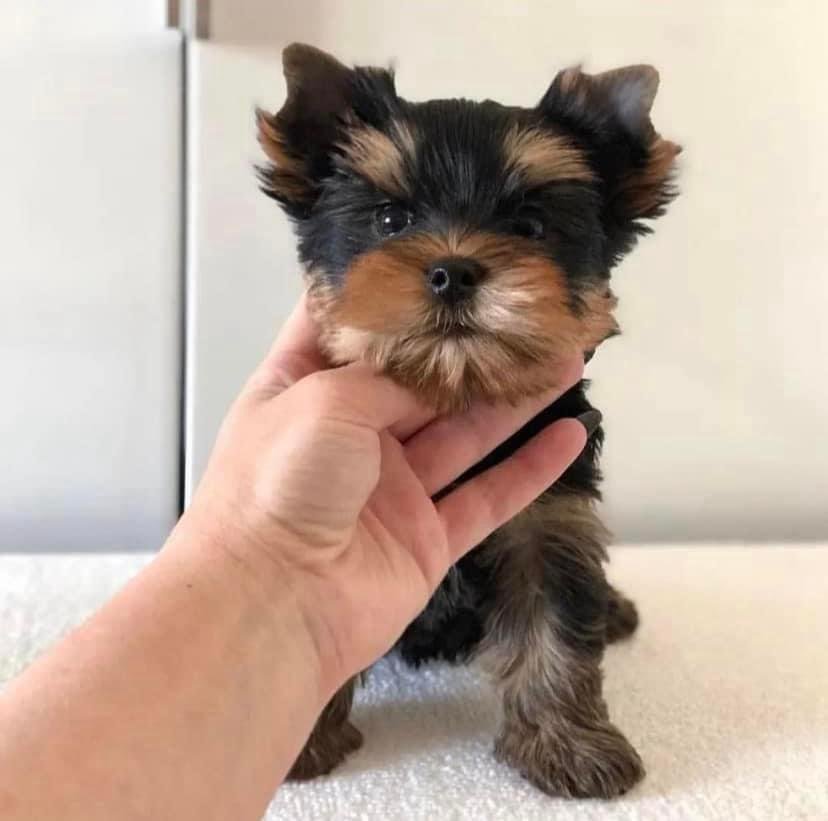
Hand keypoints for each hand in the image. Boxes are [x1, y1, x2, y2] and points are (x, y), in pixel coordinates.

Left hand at [186, 295, 586, 691]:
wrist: (271, 605)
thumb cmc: (276, 485)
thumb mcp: (326, 400)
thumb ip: (390, 376)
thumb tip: (439, 363)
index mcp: (305, 392)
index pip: (349, 332)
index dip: (390, 300)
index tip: (439, 272)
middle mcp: (349, 435)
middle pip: (422, 382)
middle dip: (473, 351)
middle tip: (527, 316)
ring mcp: (391, 489)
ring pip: (465, 434)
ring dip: (515, 401)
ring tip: (566, 360)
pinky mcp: (427, 538)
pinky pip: (488, 496)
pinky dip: (529, 469)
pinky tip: (569, 436)